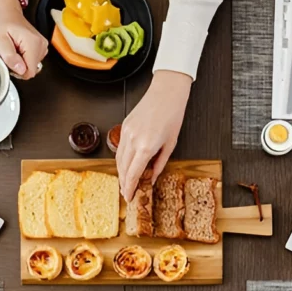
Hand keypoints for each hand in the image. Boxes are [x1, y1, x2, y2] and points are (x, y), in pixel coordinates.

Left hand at [0, 0, 47, 79]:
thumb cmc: (2, 20)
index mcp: (33, 43)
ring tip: (12, 48)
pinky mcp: (41, 46)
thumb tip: (20, 70)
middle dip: (17, 65)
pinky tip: (17, 48)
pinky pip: (32, 60)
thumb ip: (9, 57)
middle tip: (8, 52)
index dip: (16, 71)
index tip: (8, 61)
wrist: (6, 9)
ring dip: (20, 61)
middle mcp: (41, 45)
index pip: (30, 72)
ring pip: (31, 66)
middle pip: (31, 69)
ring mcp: (42, 45)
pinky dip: (23, 57)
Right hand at [116, 70, 191, 200]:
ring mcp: (126, 132)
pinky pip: (119, 148)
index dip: (129, 188)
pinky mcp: (124, 126)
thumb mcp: (170, 144)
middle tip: (127, 193)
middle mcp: (133, 140)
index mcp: (146, 147)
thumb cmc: (173, 115)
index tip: (129, 197)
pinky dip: (122, 159)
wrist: (166, 93)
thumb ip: (159, 164)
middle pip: (122, 169)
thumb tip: (151, 178)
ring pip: (118, 159)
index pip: (133, 174)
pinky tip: (127, 165)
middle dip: (124, 183)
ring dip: (121, 172)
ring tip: (127, 181)